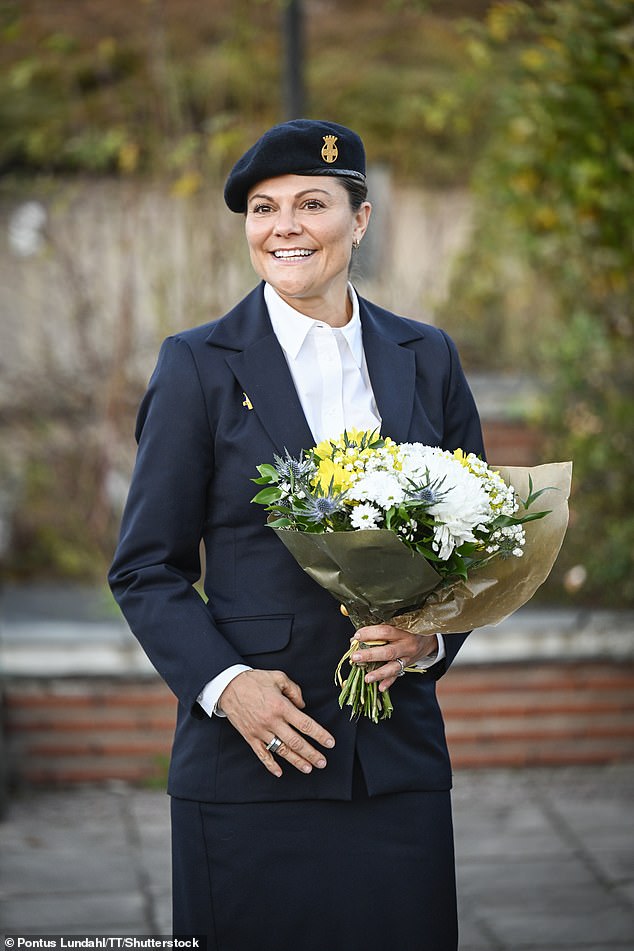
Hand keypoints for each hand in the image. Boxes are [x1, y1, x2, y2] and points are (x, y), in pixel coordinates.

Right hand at [218, 669, 334, 778]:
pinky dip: (271, 765)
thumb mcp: (278, 677)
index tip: (330, 743)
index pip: (305, 724)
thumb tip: (303, 705)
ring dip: (296, 761)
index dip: (319, 734)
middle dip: (311, 753)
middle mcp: (272, 721)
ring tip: (308, 768)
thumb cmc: (254, 680)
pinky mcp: (250, 737)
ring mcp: (260, 731)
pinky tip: (280, 772)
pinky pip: (262, 754)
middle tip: (322, 762)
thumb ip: (294, 690)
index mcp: (281, 706)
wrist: (228, 687)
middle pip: (296, 742)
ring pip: (281, 750)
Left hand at [351, 624, 437, 692]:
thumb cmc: (410, 629)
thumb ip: (382, 628)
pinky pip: (398, 676)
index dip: (370, 633)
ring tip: (367, 678)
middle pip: (388, 652)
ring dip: (379, 673)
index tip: (357, 636)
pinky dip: (389, 682)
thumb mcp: (400, 623)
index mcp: (404, 631)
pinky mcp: (407, 666)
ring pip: (393, 667)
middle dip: (370, 655)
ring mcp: (408, 658)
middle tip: (355, 657)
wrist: (428, 639)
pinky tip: (380, 687)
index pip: (385, 632)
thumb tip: (358, 636)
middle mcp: (407, 645)